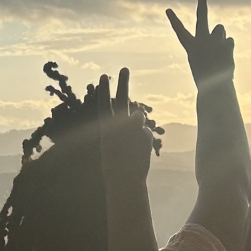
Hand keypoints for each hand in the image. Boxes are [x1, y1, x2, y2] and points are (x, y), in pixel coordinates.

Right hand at [97, 69, 153, 185]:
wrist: (125, 181)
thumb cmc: (115, 165)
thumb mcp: (113, 145)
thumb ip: (123, 128)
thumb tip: (137, 114)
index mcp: (105, 129)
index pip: (103, 105)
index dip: (104, 90)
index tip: (103, 76)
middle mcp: (118, 127)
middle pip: (122, 99)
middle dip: (123, 83)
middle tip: (124, 68)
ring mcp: (132, 130)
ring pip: (138, 117)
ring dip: (137, 125)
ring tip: (132, 143)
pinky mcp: (145, 134)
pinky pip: (146, 132)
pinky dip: (144, 140)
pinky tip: (140, 151)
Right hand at [166, 0, 233, 90]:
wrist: (216, 88)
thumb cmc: (206, 77)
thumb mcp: (202, 60)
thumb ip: (209, 42)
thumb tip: (220, 28)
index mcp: (190, 47)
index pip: (180, 31)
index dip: (173, 20)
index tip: (167, 9)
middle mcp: (200, 40)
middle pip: (201, 17)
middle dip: (201, 3)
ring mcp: (214, 41)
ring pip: (220, 28)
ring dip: (220, 36)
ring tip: (218, 51)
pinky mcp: (226, 43)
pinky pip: (229, 40)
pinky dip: (228, 47)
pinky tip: (226, 58)